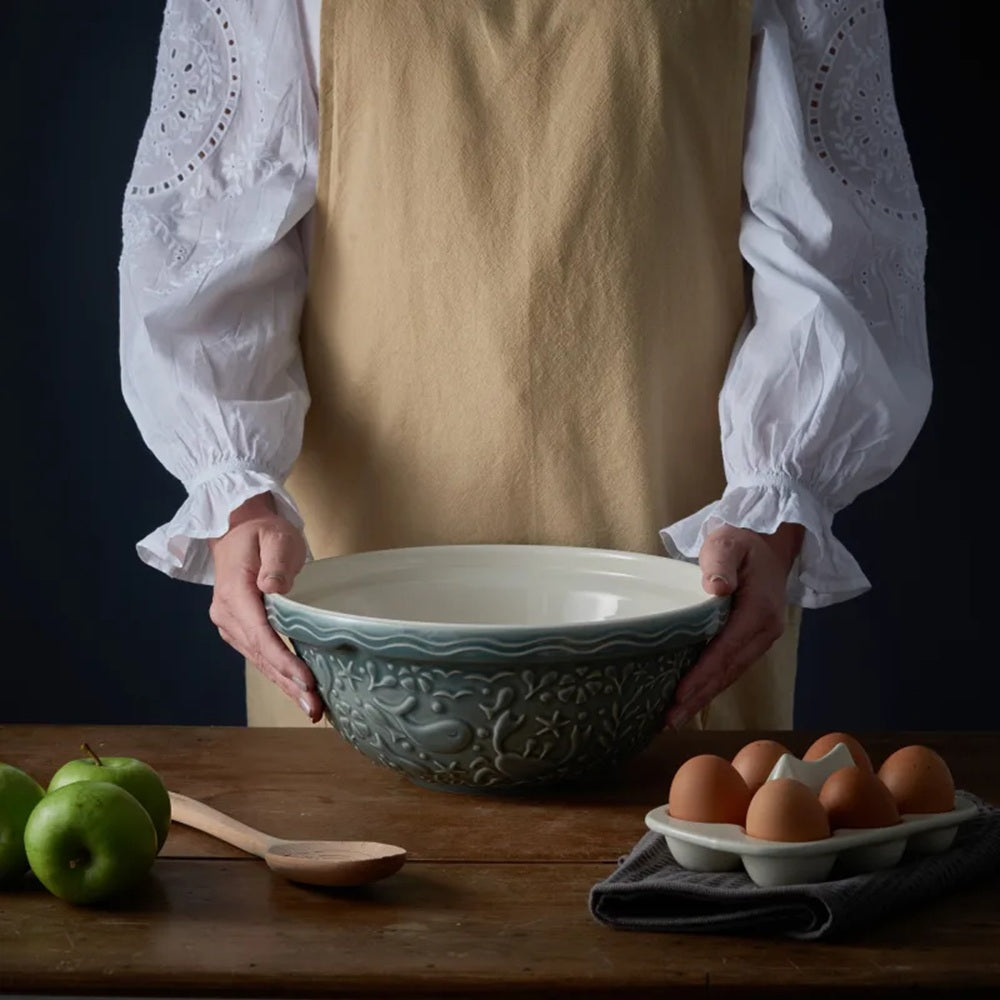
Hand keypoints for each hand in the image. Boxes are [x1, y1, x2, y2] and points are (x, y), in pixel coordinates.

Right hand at [207, 493, 322, 722]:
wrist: (238, 531)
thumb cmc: (263, 533)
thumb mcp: (275, 537)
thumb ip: (276, 562)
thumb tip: (273, 588)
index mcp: (234, 592)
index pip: (260, 633)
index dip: (283, 660)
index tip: (306, 680)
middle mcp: (227, 614)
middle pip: (260, 655)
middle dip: (288, 683)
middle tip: (315, 708)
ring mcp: (231, 624)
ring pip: (260, 660)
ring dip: (285, 685)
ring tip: (312, 708)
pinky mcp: (240, 630)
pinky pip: (260, 655)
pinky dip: (279, 674)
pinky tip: (297, 690)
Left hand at [665, 522, 803, 729]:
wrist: (768, 542)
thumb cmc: (742, 540)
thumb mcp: (728, 542)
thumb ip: (720, 562)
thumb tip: (717, 588)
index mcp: (759, 609)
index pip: (727, 648)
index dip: (704, 673)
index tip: (681, 694)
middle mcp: (765, 630)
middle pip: (729, 670)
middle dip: (699, 697)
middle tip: (669, 720)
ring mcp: (761, 638)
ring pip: (731, 674)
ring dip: (704, 697)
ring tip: (674, 718)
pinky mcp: (753, 640)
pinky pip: (732, 667)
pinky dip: (712, 685)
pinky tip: (692, 698)